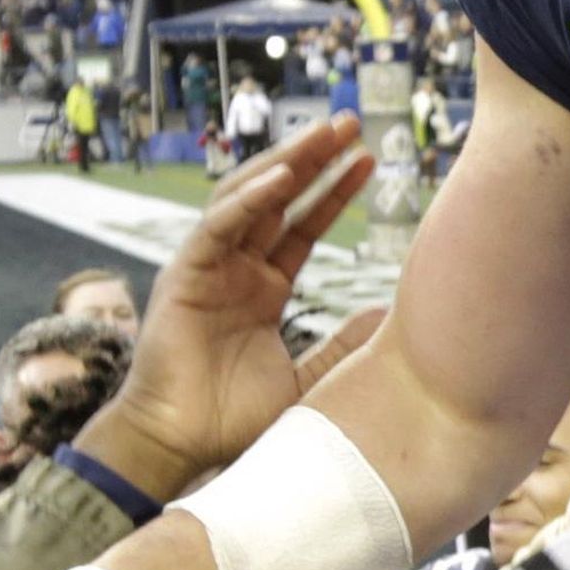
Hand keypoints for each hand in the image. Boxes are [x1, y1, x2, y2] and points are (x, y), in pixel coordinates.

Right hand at [78, 114, 374, 502]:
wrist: (180, 445)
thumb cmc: (232, 423)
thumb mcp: (306, 380)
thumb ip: (340, 346)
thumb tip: (389, 315)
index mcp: (260, 288)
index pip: (301, 226)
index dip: (332, 192)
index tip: (367, 161)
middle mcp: (234, 269)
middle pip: (277, 199)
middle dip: (312, 159)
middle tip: (350, 124)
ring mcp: (207, 267)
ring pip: (247, 198)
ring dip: (285, 163)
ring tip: (324, 134)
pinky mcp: (184, 275)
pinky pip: (218, 226)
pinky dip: (248, 200)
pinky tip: (282, 178)